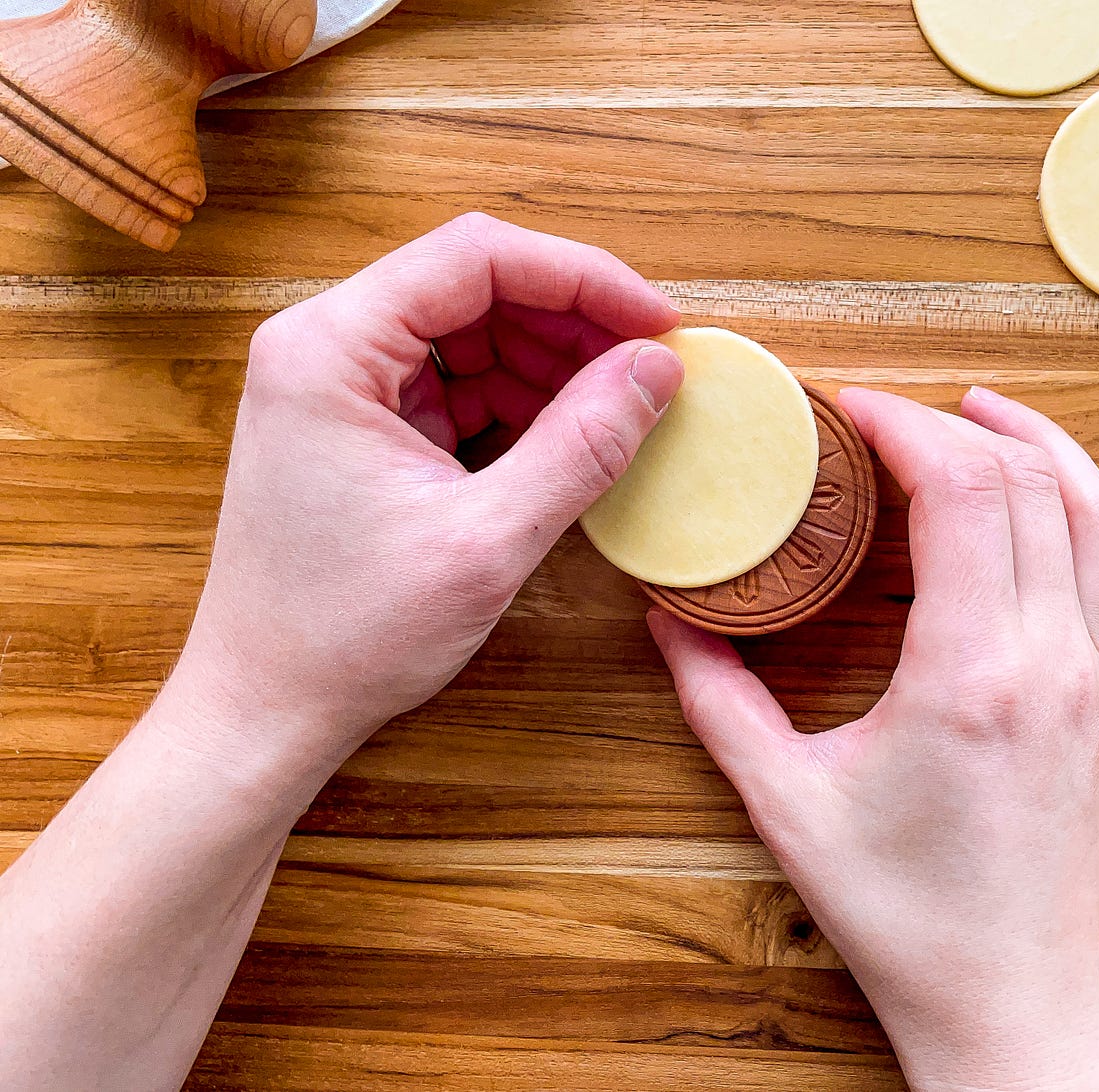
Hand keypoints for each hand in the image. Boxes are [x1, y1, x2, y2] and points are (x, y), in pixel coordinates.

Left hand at [167, 212, 682, 803]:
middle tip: (649, 370)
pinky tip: (565, 437)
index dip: (583, 278)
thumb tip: (658, 370)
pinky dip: (516, 402)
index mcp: (330, 348)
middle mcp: (323, 346)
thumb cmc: (349, 633)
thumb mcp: (487, 540)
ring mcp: (337, 385)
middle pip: (473, 285)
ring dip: (549, 361)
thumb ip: (582, 445)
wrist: (268, 706)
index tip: (658, 322)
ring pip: (469, 331)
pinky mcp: (358, 425)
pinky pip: (453, 383)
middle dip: (571, 320)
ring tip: (614, 409)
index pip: (475, 257)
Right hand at [649, 387, 1098, 1090]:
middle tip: (896, 417)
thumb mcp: (783, 804)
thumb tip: (670, 621)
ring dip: (1054, 453)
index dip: (904, 424)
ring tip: (993, 419)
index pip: (961, 488)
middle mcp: (1052, 662)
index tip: (852, 407)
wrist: (1003, 1003)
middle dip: (961, 424)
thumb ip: (716, 702)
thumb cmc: (899, 916)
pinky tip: (1082, 539)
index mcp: (969, 671)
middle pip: (1031, 483)